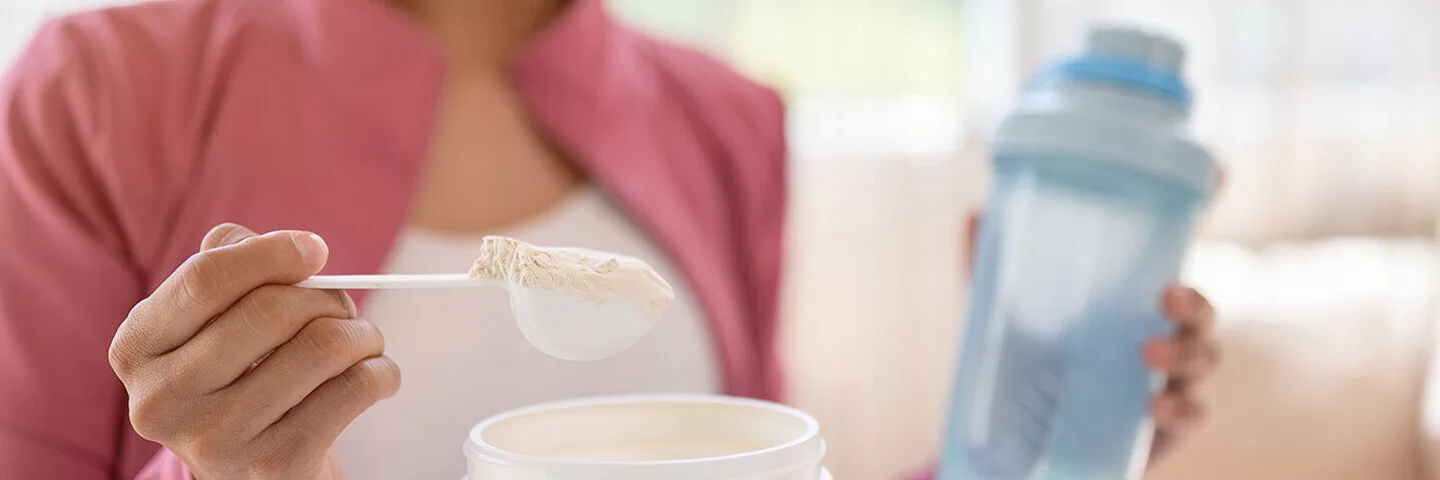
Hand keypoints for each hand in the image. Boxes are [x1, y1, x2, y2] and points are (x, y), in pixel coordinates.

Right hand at [109, 224, 396, 478]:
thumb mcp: (213, 323)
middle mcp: (163, 398)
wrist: (251, 471)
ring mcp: (216, 438)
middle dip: (327, 298)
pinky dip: (381, 372)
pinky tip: (376, 376)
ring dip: (362, 335)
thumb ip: (232, 265)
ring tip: (363, 342)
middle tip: (344, 308)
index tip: (316, 250)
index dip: (272, 254)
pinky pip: (354, 389)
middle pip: (272, 310)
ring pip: (322, 347)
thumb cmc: (239, 376)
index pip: (206, 279)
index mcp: (138, 347)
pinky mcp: (274, 465)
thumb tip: (293, 246)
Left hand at [962, 212, 1216, 463]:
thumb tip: (976, 214)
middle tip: (1167, 297)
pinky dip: (1182, 409)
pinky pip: (1193, 414)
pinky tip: (1155, 407)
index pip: (1175, 249)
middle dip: (1195, 301)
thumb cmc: (1026, 358)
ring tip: (1148, 354)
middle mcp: (1159, 329)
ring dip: (1186, 352)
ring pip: (1206, 356)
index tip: (1221, 175)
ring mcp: (1169, 377)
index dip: (1205, 211)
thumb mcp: (1002, 311)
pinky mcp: (1167, 423)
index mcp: (1129, 293)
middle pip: (1202, 309)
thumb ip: (990, 266)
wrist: (1022, 437)